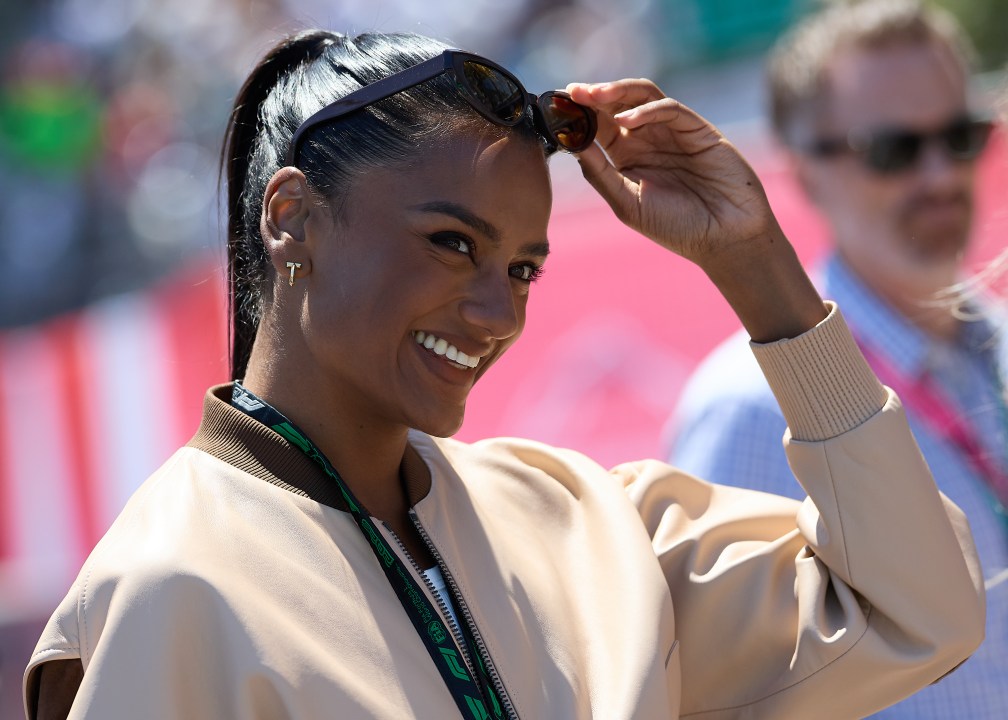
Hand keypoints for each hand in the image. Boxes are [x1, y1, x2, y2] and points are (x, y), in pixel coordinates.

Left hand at [567, 79, 826, 340]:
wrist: (724, 239)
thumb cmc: (676, 227)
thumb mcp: (627, 204)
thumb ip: (600, 174)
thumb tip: (571, 145)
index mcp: (626, 158)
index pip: (597, 127)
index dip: (578, 115)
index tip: (557, 107)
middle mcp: (647, 140)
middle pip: (616, 105)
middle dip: (594, 96)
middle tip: (573, 92)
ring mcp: (673, 132)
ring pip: (643, 97)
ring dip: (618, 93)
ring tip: (596, 95)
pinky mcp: (698, 130)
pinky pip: (671, 110)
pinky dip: (648, 110)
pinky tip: (627, 121)